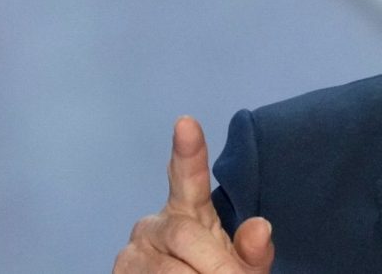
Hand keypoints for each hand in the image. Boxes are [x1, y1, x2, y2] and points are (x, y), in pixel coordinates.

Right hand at [113, 116, 274, 272]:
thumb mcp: (241, 264)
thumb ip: (252, 249)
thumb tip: (261, 226)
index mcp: (187, 211)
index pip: (188, 176)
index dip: (188, 151)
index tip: (187, 122)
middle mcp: (155, 224)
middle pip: (185, 234)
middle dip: (215, 264)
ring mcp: (132, 251)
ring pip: (169, 268)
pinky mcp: (120, 272)